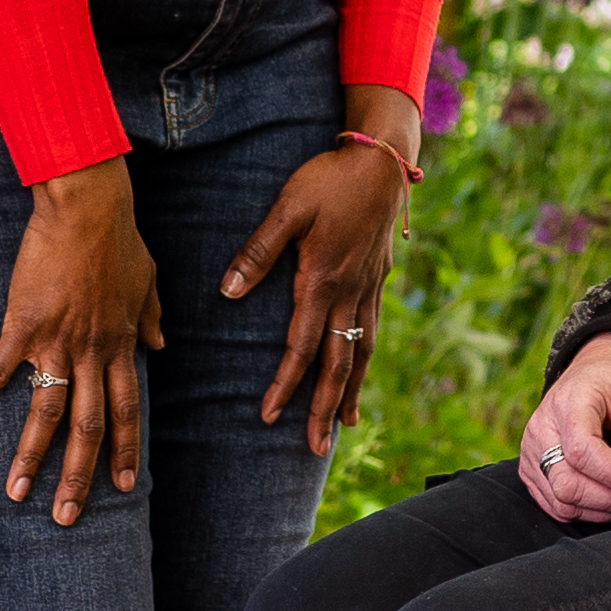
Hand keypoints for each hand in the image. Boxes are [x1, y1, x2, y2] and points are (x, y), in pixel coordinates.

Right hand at [0, 163, 161, 523]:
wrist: (88, 207)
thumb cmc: (119, 238)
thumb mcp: (148, 281)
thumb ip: (152, 318)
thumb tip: (161, 346)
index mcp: (120, 344)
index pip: (127, 409)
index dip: (124, 448)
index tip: (122, 485)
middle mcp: (92, 352)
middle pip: (88, 426)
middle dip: (78, 476)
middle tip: (67, 517)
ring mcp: (58, 342)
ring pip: (46, 413)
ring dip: (30, 458)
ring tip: (15, 494)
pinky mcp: (23, 326)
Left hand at [222, 94, 417, 450]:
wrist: (383, 161)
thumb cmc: (330, 179)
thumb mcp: (288, 208)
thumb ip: (258, 252)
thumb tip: (227, 292)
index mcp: (322, 281)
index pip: (300, 347)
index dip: (283, 385)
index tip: (266, 416)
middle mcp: (349, 294)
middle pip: (337, 364)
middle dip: (324, 409)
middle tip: (315, 449)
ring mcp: (368, 289)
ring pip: (360, 353)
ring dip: (350, 392)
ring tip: (343, 425)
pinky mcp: (378, 280)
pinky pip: (371, 332)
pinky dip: (364, 361)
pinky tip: (359, 373)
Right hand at [520, 330, 610, 523]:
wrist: (597, 370)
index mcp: (569, 401)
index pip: (580, 451)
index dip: (610, 474)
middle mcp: (542, 426)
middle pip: (565, 482)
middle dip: (605, 499)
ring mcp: (531, 449)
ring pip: (559, 499)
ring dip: (596, 510)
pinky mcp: (531, 468)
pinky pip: (553, 504)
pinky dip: (583, 511)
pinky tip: (608, 503)